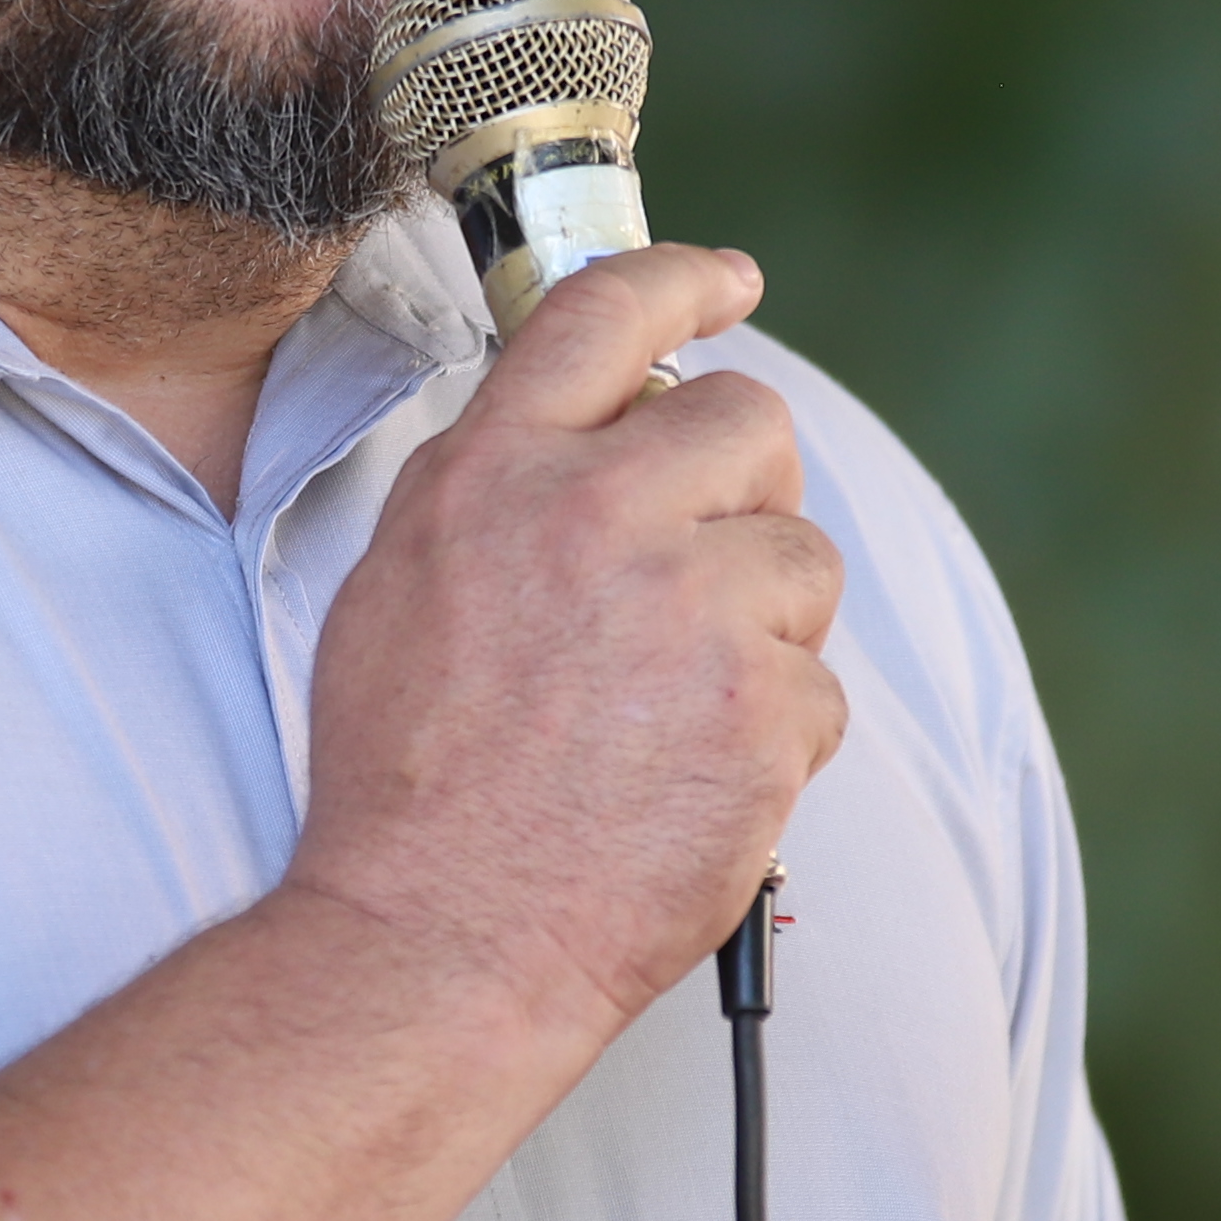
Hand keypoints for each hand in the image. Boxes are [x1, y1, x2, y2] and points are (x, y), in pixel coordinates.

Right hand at [284, 246, 847, 1052]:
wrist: (437, 939)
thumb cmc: (408, 787)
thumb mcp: (401, 588)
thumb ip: (498, 490)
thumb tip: (587, 438)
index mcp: (495, 475)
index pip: (608, 314)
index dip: (686, 281)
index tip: (732, 283)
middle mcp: (594, 515)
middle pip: (750, 423)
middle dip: (748, 488)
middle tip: (708, 570)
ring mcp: (689, 611)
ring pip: (802, 560)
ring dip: (764, 629)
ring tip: (672, 711)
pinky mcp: (762, 710)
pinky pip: (819, 689)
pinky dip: (773, 741)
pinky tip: (690, 783)